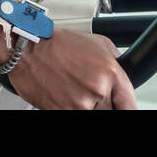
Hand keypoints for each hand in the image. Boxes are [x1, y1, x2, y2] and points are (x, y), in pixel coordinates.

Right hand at [6, 30, 134, 109]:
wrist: (26, 49)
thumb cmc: (56, 44)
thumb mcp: (97, 43)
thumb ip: (115, 61)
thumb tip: (124, 74)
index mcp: (110, 73)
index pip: (129, 106)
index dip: (125, 107)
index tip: (121, 107)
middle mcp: (96, 90)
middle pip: (111, 112)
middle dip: (103, 104)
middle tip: (92, 94)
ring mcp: (79, 104)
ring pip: (92, 114)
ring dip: (86, 106)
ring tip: (75, 92)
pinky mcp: (61, 112)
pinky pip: (73, 114)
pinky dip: (70, 107)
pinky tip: (64, 95)